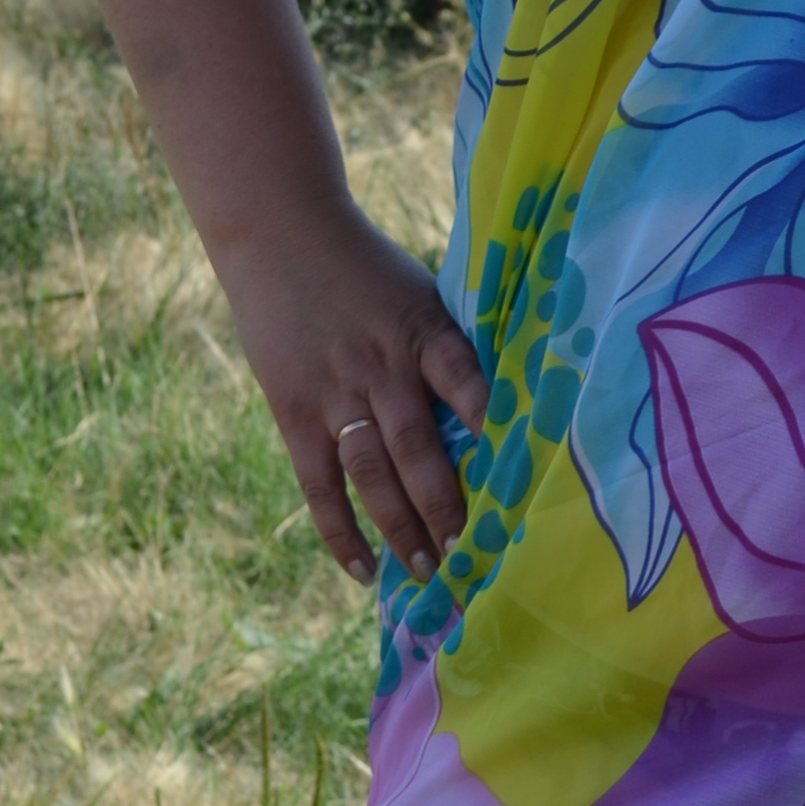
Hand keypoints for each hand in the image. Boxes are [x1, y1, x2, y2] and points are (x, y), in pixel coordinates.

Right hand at [219, 208, 490, 587]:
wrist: (280, 235)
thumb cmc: (368, 269)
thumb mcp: (422, 293)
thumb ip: (451, 347)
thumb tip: (507, 406)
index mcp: (425, 332)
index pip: (467, 383)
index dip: (494, 426)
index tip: (524, 472)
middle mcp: (382, 368)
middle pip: (419, 450)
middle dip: (448, 508)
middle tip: (474, 556)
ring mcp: (335, 394)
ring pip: (372, 475)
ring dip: (400, 528)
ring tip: (427, 569)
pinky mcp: (294, 412)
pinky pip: (319, 484)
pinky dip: (340, 531)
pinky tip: (362, 570)